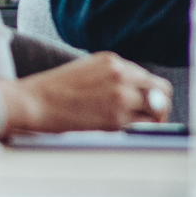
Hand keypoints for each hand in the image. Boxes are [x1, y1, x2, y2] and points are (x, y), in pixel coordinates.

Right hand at [0, 52, 170, 134]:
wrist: (34, 102)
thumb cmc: (55, 90)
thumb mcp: (88, 69)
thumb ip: (113, 76)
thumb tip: (136, 92)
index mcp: (114, 62)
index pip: (149, 79)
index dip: (152, 94)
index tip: (149, 105)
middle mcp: (122, 75)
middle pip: (161, 92)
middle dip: (161, 106)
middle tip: (155, 119)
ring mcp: (120, 96)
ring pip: (156, 110)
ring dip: (154, 120)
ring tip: (143, 128)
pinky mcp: (115, 119)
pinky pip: (141, 126)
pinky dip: (140, 130)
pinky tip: (130, 134)